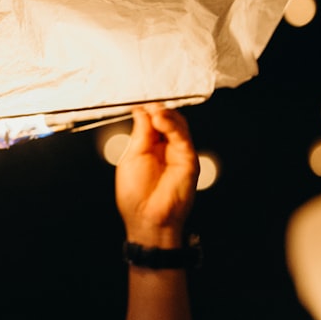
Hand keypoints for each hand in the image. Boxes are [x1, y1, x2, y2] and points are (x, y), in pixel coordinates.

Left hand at [115, 104, 198, 247]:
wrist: (147, 219)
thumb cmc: (136, 196)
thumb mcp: (132, 158)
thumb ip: (140, 134)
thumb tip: (142, 111)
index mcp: (149, 147)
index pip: (152, 121)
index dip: (147, 110)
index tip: (140, 101)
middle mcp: (165, 148)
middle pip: (167, 120)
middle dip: (157, 109)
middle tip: (149, 104)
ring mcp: (178, 153)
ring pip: (178, 125)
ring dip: (165, 114)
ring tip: (155, 111)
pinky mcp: (188, 160)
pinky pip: (183, 138)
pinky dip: (172, 125)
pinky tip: (160, 120)